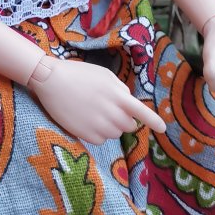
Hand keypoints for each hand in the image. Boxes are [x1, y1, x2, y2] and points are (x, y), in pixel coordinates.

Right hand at [28, 56, 165, 144]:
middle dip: (124, 121)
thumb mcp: (105, 75)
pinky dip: (96, 133)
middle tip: (109, 110)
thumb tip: (129, 103)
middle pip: (128, 126)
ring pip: (115, 134)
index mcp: (117, 96)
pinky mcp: (85, 134)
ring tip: (93, 112)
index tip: (163, 129)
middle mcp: (111, 113)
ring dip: (110, 127)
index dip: (154, 121)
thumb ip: (120, 89)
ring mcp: (98, 125)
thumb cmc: (79, 74)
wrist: (51, 81)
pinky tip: (85, 119)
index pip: (141, 111)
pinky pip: (100, 140)